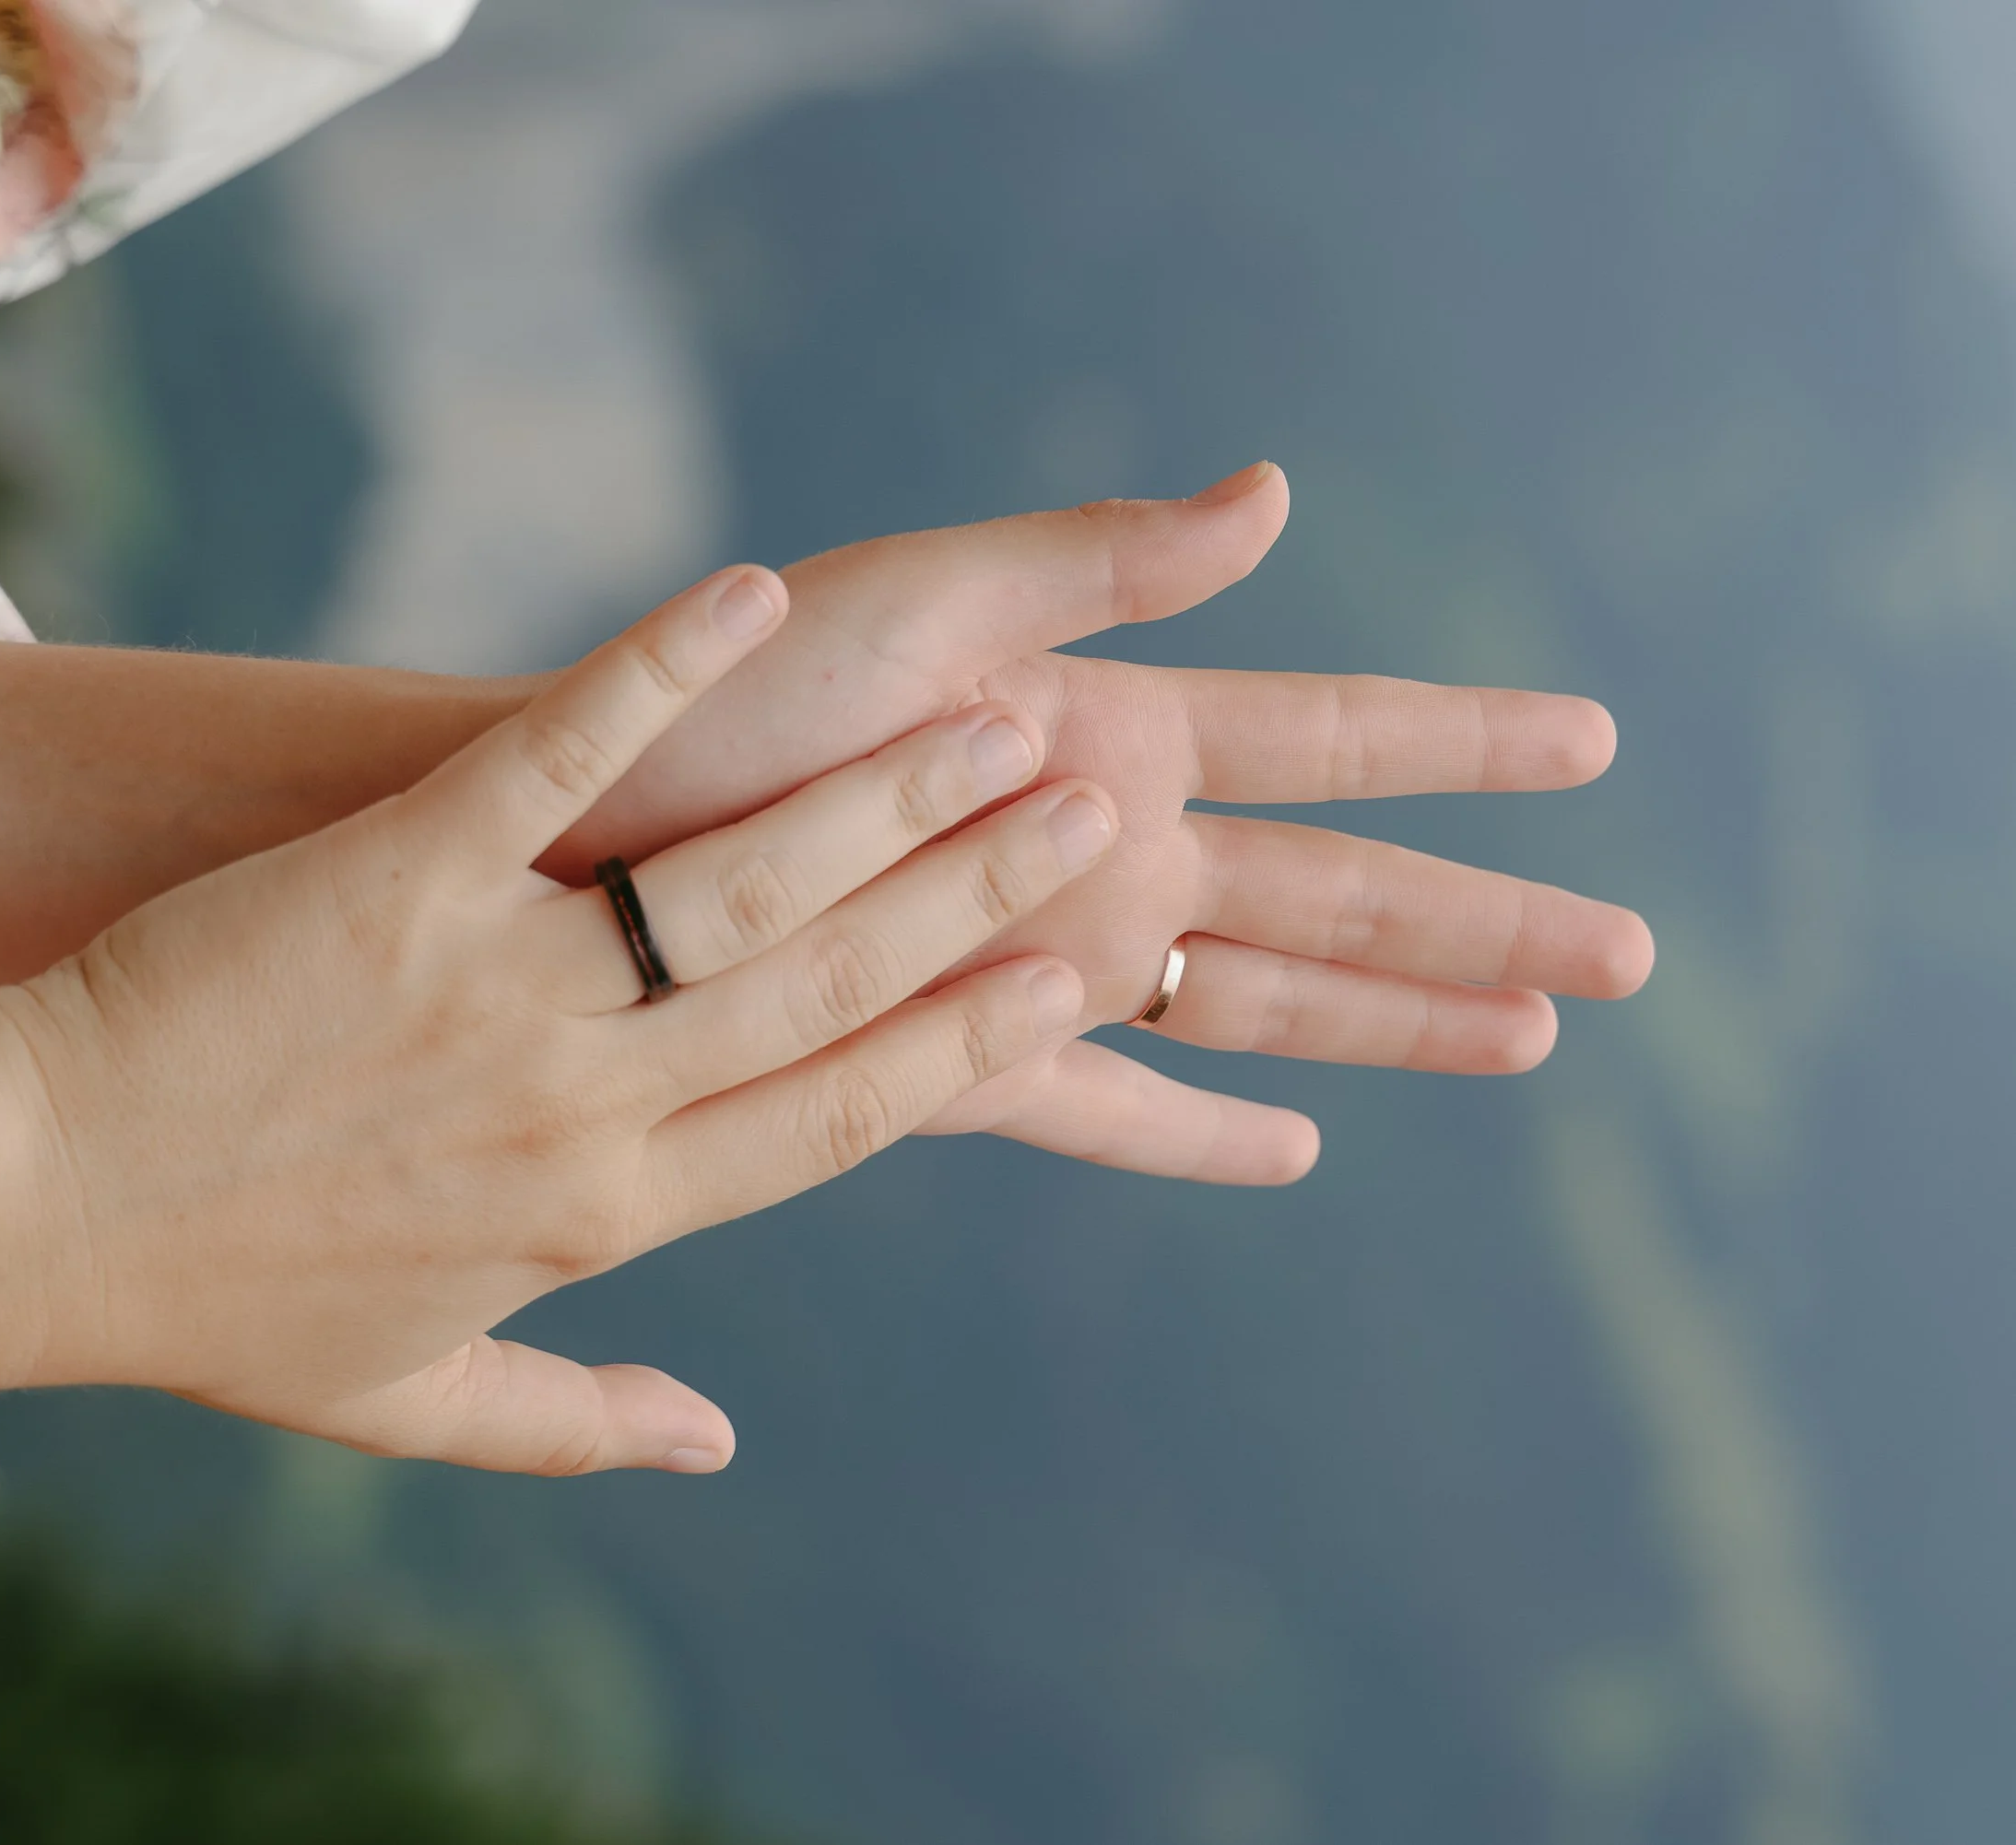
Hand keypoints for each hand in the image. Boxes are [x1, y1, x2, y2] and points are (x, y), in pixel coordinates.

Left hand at [0, 567, 1109, 1473]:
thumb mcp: (409, 1400)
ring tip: (1002, 722)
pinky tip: (755, 592)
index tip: (1075, 986)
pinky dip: (660, 671)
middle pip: (832, 988)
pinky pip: (555, 759)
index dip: (966, 1045)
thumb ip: (579, 1425)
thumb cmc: (216, 1306)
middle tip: (1096, 814)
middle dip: (979, 896)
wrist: (19, 1202)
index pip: (836, 1120)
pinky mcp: (395, 874)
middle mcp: (584, 1102)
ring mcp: (494, 981)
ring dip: (886, 799)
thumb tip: (719, 1447)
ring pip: (741, 885)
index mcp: (607, 1213)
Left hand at [552, 464, 1652, 1182]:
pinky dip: (1196, 1137)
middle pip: (1340, 892)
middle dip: (1487, 917)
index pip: (1329, 735)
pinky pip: (1108, 1111)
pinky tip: (1294, 1147)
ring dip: (1395, 1023)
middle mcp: (1102, 847)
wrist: (576, 824)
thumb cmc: (729, 692)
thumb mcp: (918, 599)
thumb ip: (1095, 559)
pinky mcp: (960, 1059)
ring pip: (1262, 1004)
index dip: (1463, 739)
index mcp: (1108, 724)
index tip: (1596, 738)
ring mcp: (1041, 957)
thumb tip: (1277, 495)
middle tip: (1634, 951)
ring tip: (1531, 1045)